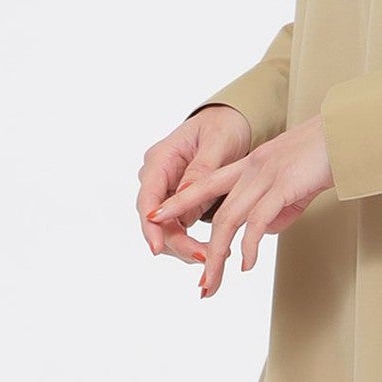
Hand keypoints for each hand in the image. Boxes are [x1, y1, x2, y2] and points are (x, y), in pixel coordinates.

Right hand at [138, 105, 255, 267]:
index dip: (150, 226)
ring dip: (186, 246)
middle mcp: (159, 177)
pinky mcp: (181, 202)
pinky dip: (194, 241)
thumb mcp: (217, 142)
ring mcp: (169, 191)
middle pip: (156, 220)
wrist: (233, 123)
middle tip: (206, 258)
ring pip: (167, 229)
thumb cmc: (224, 125)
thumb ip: (201, 168)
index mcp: (161, 159)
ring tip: (215, 257)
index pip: (148, 198)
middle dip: (177, 243)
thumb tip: (185, 192)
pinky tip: (214, 250)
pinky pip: (180, 227)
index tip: (158, 248)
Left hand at [145, 113, 334, 296]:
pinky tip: (246, 264)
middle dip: (199, 247)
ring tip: (212, 282)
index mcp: (251, 164)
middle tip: (197, 279)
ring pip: (229, 221)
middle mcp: (252, 168)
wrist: (348, 133)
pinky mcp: (282, 185)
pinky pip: (257, 221)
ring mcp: (265, 176)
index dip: (180, 202)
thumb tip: (264, 233)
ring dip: (218, 257)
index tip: (159, 219)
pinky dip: (248, 246)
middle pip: (214, 212)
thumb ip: (275, 207)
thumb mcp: (294, 184)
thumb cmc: (327, 155)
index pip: (205, 183)